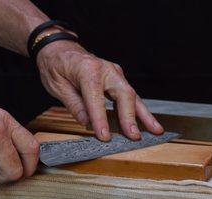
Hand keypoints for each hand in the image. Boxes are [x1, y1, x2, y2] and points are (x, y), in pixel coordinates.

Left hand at [36, 40, 163, 140]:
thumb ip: (74, 105)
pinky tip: (148, 123)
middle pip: (123, 94)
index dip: (101, 119)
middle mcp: (106, 70)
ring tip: (155, 130)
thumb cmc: (56, 65)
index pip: (96, 98)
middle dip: (130, 117)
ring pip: (132, 96)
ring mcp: (114, 73)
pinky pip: (130, 96)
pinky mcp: (117, 78)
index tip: (104, 136)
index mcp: (87, 70)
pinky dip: (139, 110)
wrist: (59, 48)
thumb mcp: (57, 86)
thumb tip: (88, 123)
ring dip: (144, 115)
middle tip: (134, 136)